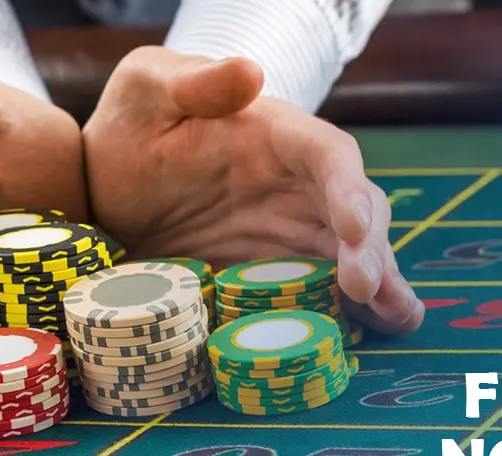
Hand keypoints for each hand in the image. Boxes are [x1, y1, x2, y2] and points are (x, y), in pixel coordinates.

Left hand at [82, 47, 423, 334]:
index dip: (348, 189)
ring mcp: (292, 233)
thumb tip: (250, 72)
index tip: (354, 227)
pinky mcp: (277, 274)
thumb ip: (194, 82)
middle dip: (371, 248)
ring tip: (395, 318)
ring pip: (355, 255)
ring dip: (382, 286)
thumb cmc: (133, 125)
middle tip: (366, 289)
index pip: (329, 155)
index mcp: (276, 134)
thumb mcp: (147, 89)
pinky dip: (352, 313)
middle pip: (356, 211)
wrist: (106, 185)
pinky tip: (371, 336)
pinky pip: (324, 293)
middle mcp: (298, 185)